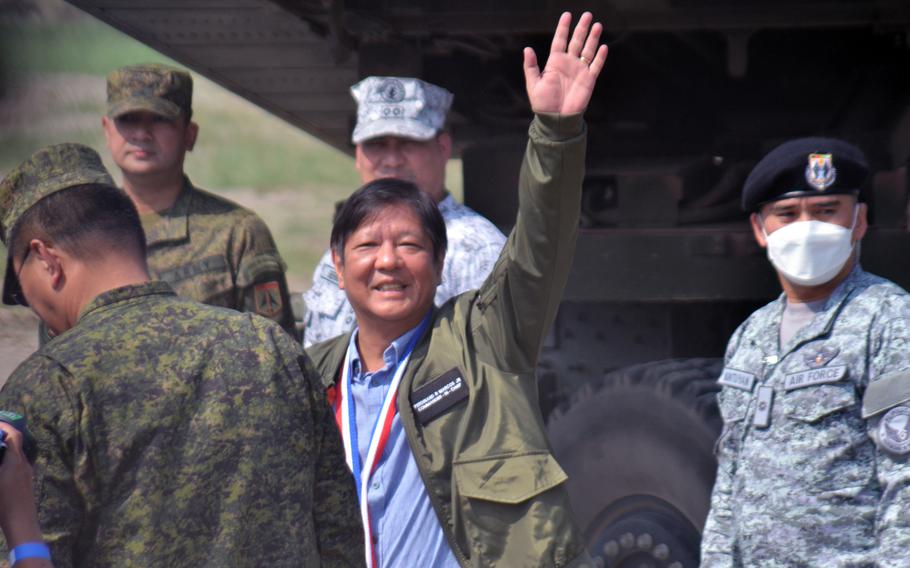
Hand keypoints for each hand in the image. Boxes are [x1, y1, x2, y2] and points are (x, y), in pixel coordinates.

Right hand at [0, 423, 41, 548]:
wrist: (22, 522)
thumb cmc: (4, 504)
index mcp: (16, 461)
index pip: (15, 436)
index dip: (6, 426)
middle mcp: (24, 464)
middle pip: (16, 444)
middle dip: (3, 437)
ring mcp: (27, 473)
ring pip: (16, 455)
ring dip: (5, 450)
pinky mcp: (26, 481)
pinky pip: (17, 464)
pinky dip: (8, 460)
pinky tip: (0, 466)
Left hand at [523, 12, 607, 115]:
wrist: (556, 118)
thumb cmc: (543, 103)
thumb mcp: (533, 84)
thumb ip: (531, 66)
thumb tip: (527, 49)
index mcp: (554, 62)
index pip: (560, 40)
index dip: (563, 28)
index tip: (567, 15)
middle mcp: (568, 63)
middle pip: (576, 41)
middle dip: (582, 28)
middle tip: (587, 15)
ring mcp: (579, 71)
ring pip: (587, 50)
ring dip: (592, 38)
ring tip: (597, 25)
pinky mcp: (588, 80)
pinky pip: (596, 66)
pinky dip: (600, 57)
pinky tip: (603, 46)